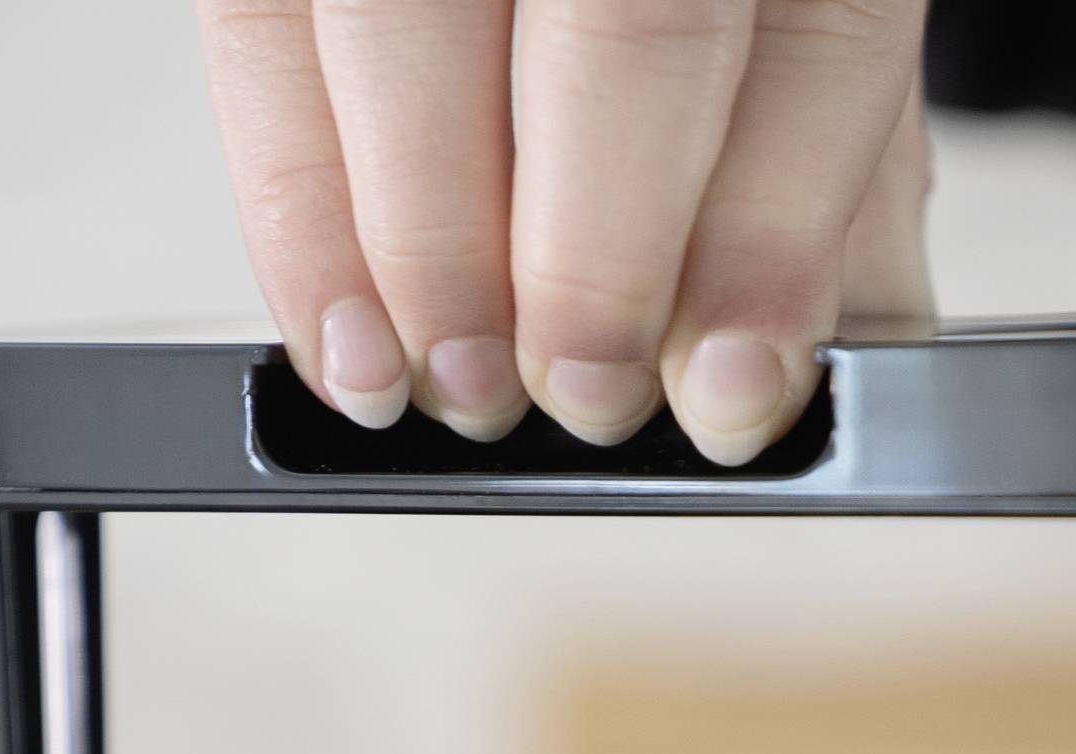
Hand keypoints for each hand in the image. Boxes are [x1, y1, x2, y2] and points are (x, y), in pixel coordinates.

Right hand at [197, 0, 933, 464]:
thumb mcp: (786, 58)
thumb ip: (805, 207)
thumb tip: (752, 390)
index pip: (812, 40)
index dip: (767, 240)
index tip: (728, 392)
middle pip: (624, 26)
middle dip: (595, 263)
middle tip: (587, 395)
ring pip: (409, 30)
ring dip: (429, 259)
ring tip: (462, 385)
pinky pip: (263, 45)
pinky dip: (297, 220)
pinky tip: (346, 335)